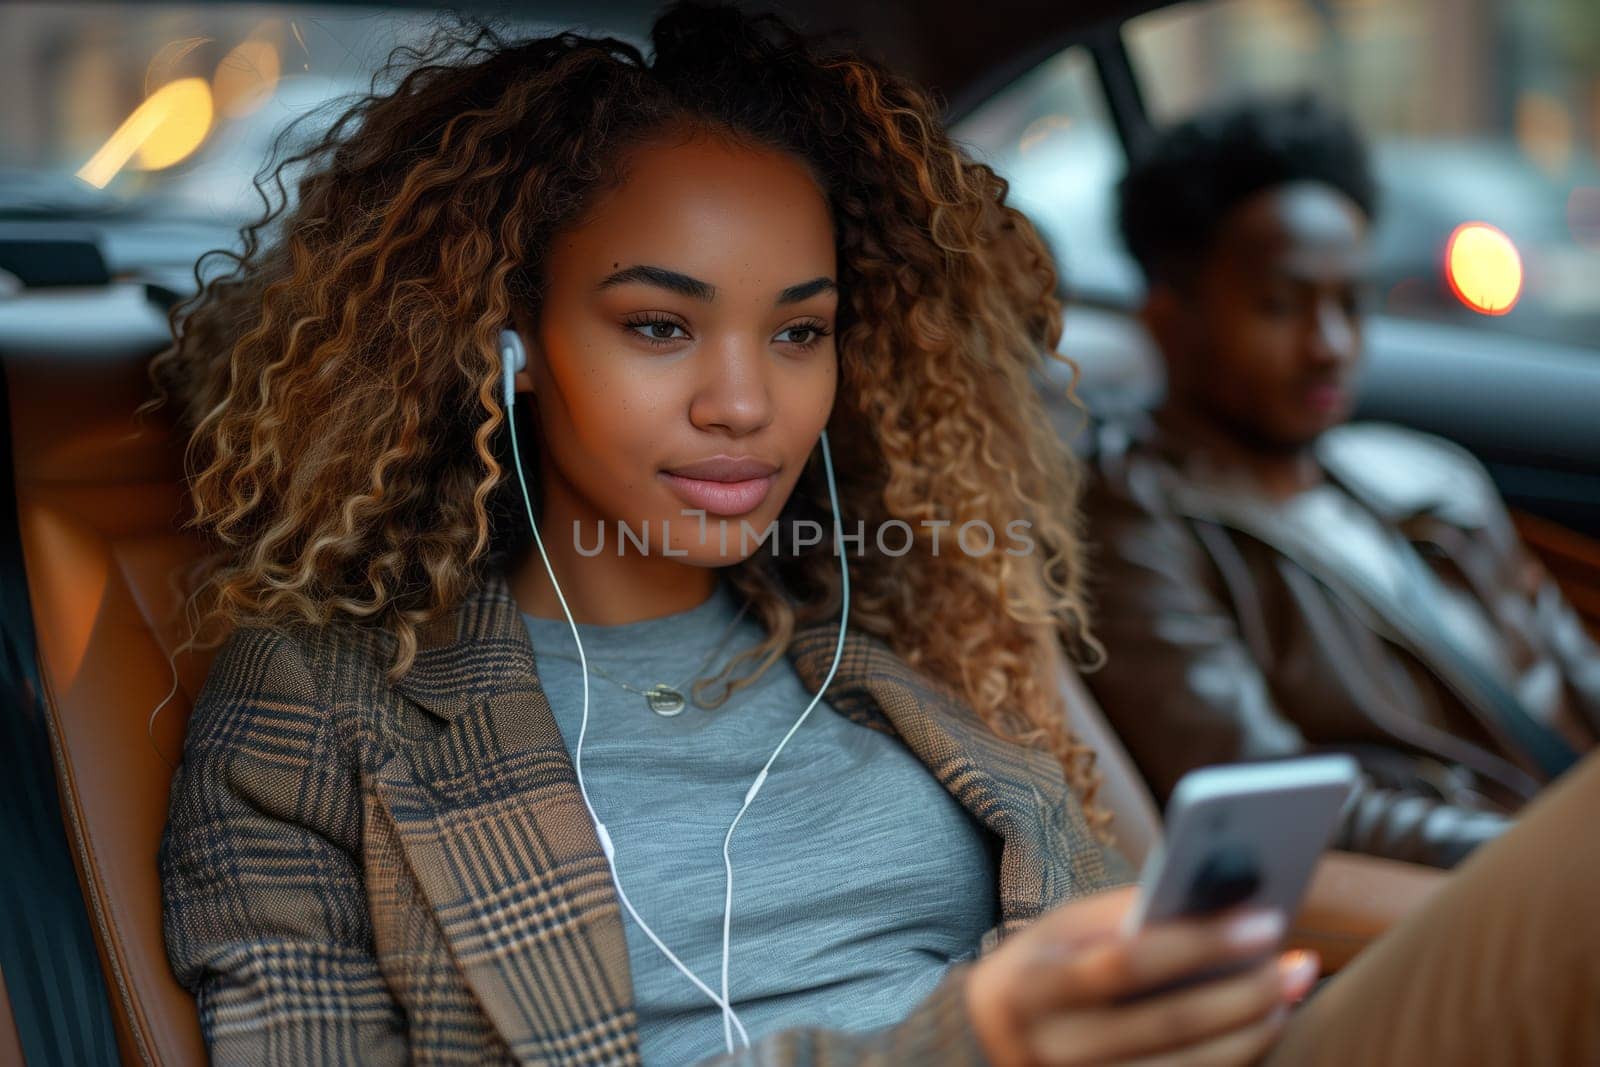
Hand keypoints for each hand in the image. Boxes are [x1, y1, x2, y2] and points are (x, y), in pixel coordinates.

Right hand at [964, 886, 1317, 1065]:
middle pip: (1169, 1024)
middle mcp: (1056, 1050)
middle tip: (1297, 963)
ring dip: (1252, 1031)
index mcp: (1035, 987)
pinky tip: (1258, 1028)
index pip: (1127, 963)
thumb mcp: (1056, 933)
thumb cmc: (1039, 972)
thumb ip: (1120, 915)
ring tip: (1288, 992)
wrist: (987, 1044)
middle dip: (1245, 992)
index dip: (1199, 943)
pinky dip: (1231, 1059)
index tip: (1264, 922)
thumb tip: (1211, 900)